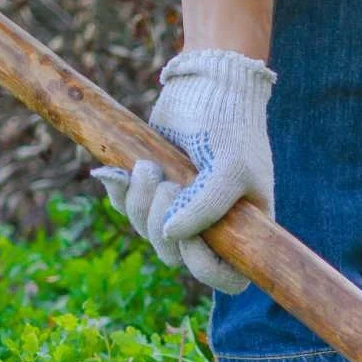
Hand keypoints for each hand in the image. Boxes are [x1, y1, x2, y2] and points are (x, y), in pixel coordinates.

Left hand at [92, 49, 275, 293]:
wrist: (208, 84)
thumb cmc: (232, 126)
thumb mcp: (231, 167)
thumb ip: (206, 205)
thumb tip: (169, 235)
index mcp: (242, 229)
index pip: (227, 277)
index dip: (204, 267)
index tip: (191, 236)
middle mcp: (211, 225)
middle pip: (176, 256)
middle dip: (162, 223)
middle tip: (167, 182)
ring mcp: (179, 209)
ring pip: (148, 232)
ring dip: (140, 204)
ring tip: (149, 166)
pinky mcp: (152, 189)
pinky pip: (127, 208)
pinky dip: (121, 192)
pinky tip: (119, 170)